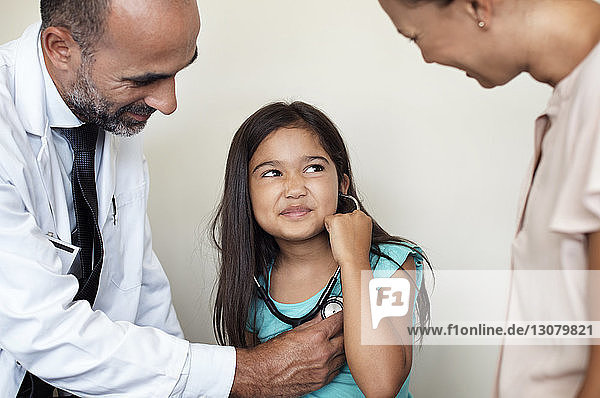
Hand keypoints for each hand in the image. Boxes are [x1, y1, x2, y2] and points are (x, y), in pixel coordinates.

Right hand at [230, 312, 344, 397]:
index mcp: (316, 337)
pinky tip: (332, 357)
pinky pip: (337, 370)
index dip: (342, 316)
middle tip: (342, 327)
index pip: (338, 322)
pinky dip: (337, 362)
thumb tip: (322, 317)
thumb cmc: (272, 354)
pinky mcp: (322, 381)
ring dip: (342, 348)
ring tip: (337, 342)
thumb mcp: (293, 332)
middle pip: (346, 340)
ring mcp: (324, 369)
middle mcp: (324, 353)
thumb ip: (312, 324)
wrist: (262, 375)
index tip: (343, 314)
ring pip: (344, 356)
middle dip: (345, 332)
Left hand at [324, 210, 371, 268]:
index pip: (352, 215)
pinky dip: (328, 229)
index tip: (350, 235)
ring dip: (335, 228)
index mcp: (365, 219)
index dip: (348, 226)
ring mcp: (346, 216)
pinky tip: (336, 238)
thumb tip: (347, 225)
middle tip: (346, 239)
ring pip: (334, 218)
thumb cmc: (357, 253)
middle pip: (342, 216)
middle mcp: (357, 215)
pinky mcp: (336, 220)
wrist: (354, 260)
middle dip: (341, 226)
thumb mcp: (361, 236)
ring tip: (342, 240)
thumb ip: (356, 227)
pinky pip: (326, 220)